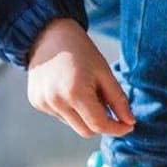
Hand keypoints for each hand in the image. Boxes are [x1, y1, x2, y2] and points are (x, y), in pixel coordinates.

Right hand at [26, 18, 134, 137]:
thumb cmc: (81, 52)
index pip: (99, 125)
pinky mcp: (36, 102)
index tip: (128, 127)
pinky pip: (61, 117)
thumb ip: (118, 100)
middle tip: (110, 108)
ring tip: (86, 91)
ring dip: (86, 116)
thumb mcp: (105, 73)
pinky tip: (70, 89)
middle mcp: (55, 101)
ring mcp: (43, 103)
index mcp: (75, 92)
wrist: (49, 35)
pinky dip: (71, 110)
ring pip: (74, 125)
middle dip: (102, 124)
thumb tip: (130, 123)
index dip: (117, 129)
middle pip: (87, 131)